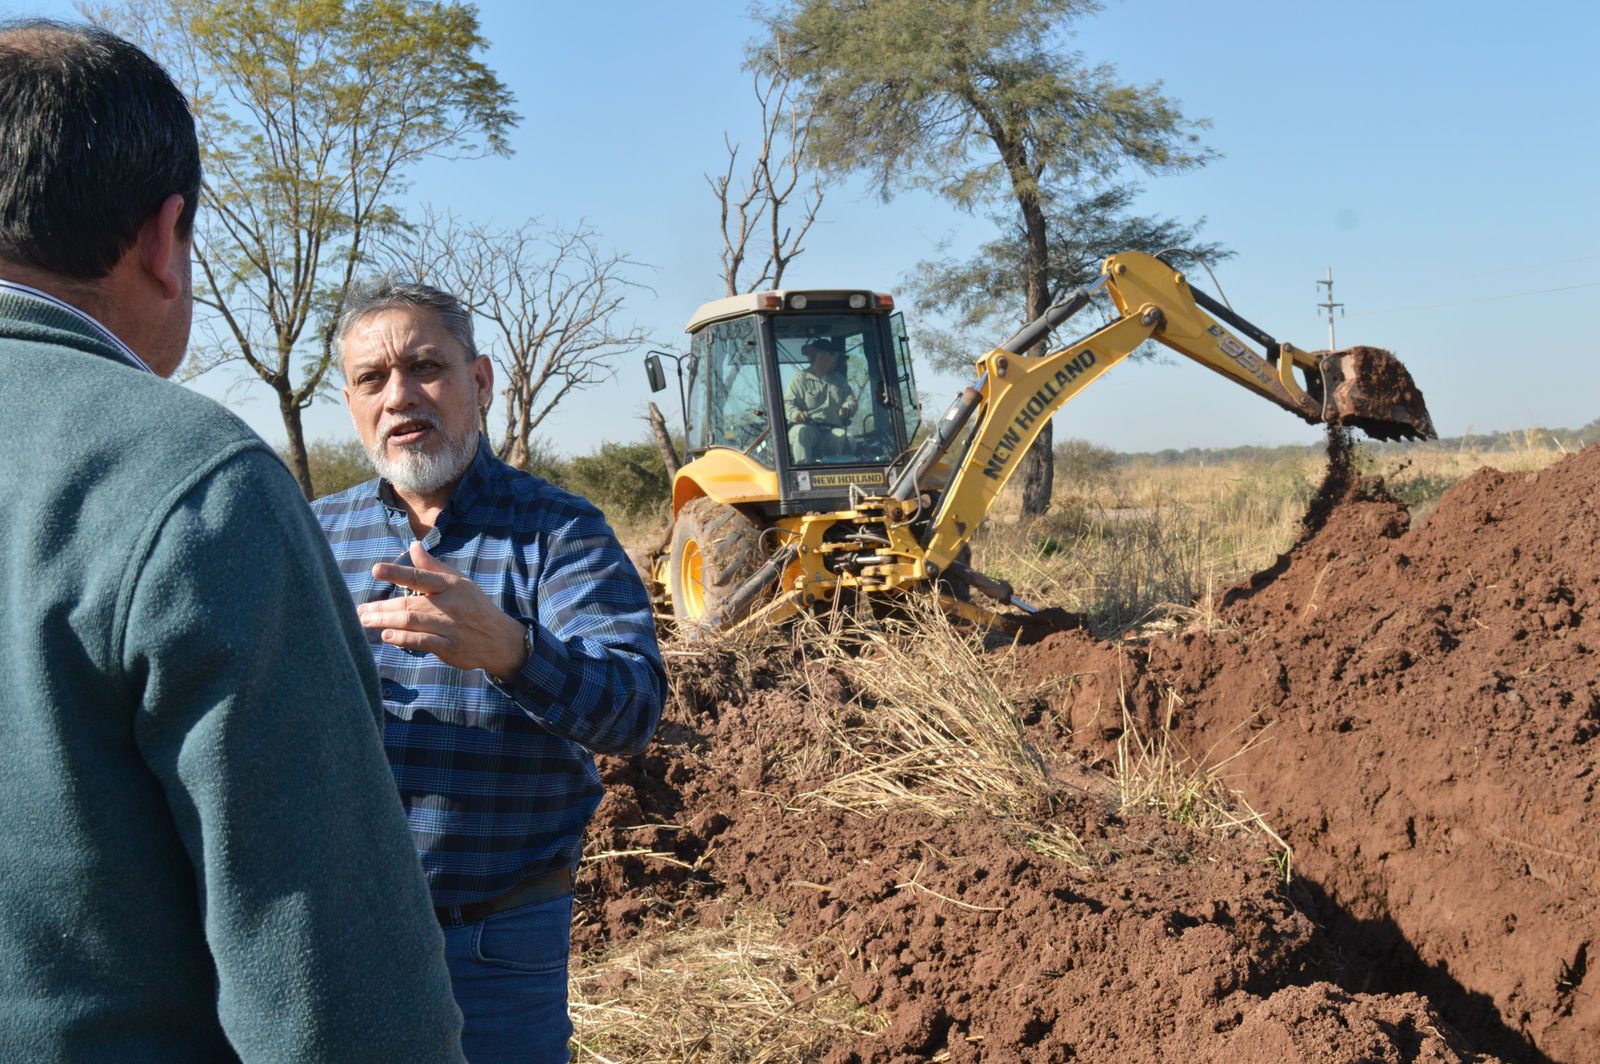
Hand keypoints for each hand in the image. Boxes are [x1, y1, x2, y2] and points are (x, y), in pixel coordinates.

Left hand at [357, 541, 529, 680]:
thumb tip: (413, 546)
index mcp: (451, 585)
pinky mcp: (450, 647)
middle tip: (360, 610)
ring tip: (365, 621)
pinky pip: (423, 642)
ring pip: (413, 621)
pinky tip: (386, 636)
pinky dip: (403, 639)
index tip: (376, 570)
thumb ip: (432, 566)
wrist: (500, 639)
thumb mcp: (459, 582)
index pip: (420, 577)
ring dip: (386, 621)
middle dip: (382, 606)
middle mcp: (450, 605)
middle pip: (410, 603)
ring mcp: (450, 627)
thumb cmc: (474, 606)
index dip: (398, 572)